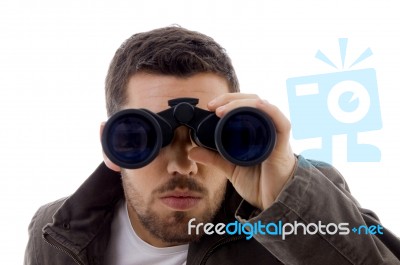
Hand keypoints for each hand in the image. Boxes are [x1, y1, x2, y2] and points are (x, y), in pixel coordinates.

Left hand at [189, 93, 296, 209]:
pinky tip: (255, 106)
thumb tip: (192, 151)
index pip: (241, 106)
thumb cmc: (258, 183)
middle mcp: (265, 127)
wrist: (273, 202)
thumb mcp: (230, 168)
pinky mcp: (282, 142)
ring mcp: (274, 133)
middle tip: (211, 106)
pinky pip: (279, 120)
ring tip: (222, 111)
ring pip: (261, 106)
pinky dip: (267, 110)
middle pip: (250, 101)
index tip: (208, 107)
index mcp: (254, 130)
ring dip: (241, 103)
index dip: (226, 101)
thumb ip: (213, 158)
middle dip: (230, 99)